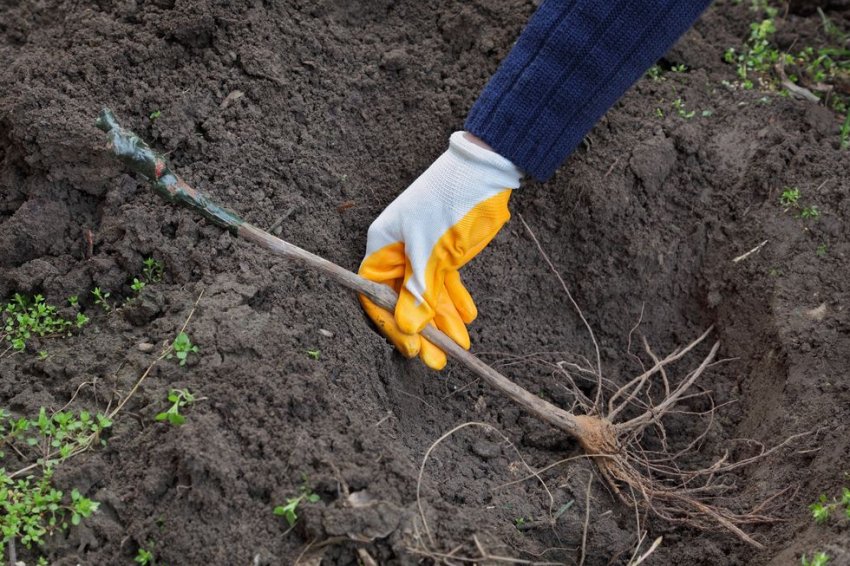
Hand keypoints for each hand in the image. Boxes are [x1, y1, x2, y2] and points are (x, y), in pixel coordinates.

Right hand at [359, 131, 521, 369]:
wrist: (487, 169)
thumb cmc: (452, 201)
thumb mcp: (434, 250)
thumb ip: (421, 291)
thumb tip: (409, 329)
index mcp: (383, 245)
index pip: (376, 294)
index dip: (392, 324)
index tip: (413, 347)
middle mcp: (398, 250)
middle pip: (403, 300)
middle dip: (422, 331)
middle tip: (438, 361)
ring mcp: (422, 251)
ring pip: (428, 295)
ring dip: (443, 321)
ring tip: (460, 346)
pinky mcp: (445, 251)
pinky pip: (445, 283)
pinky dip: (455, 300)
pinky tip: (467, 318)